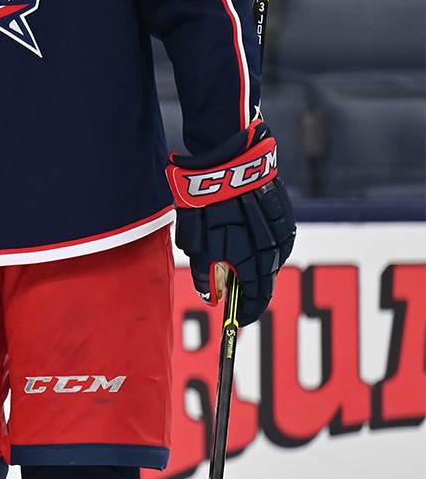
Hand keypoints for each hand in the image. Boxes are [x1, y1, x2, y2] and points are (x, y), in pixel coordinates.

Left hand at [169, 121, 295, 325]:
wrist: (226, 158)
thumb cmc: (205, 201)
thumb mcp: (194, 241)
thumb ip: (203, 272)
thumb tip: (210, 297)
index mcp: (254, 259)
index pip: (256, 296)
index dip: (247, 310)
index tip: (239, 320)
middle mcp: (275, 248)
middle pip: (266, 280)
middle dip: (251, 290)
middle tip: (236, 296)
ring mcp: (283, 229)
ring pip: (273, 259)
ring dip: (258, 267)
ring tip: (238, 267)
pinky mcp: (285, 213)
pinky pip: (277, 240)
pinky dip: (263, 248)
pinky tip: (248, 243)